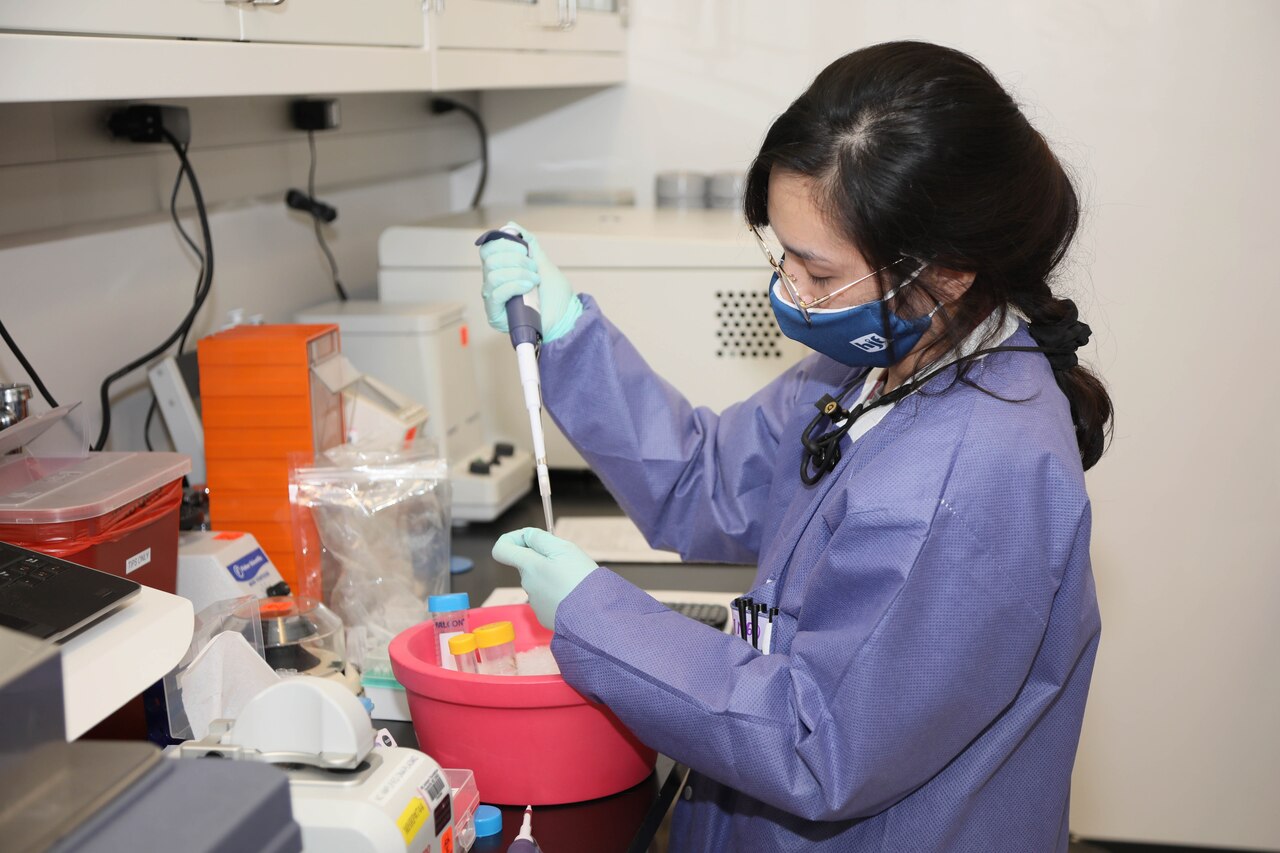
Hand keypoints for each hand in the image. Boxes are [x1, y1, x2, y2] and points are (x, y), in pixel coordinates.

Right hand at [478, 222, 582, 342]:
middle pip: (489, 260)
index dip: (504, 245)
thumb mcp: (543, 263)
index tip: (525, 250)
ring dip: (517, 273)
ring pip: (492, 275)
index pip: (488, 250)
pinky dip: (514, 285)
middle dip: (515, 260)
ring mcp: (494, 299)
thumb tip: (511, 225)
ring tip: (534, 280)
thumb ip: (528, 244)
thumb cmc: (556, 295)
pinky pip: (496, 293)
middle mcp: (494, 284)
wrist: (565, 318)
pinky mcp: (495, 314)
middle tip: (533, 268)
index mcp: (502, 270)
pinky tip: (528, 288)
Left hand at [492, 527, 598, 629]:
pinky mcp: (544, 615)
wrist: (594, 615)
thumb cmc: (581, 580)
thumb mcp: (565, 549)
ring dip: (551, 576)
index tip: (531, 539)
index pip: (501, 549)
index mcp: (529, 566)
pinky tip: (572, 595)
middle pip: (526, 564)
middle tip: (566, 560)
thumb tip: (526, 535)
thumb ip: (541, 539)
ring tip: (573, 580)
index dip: (513, 539)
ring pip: (538, 580)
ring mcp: (534, 602)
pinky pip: (546, 597)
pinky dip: (557, 593)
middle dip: (542, 558)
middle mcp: (527, 584)